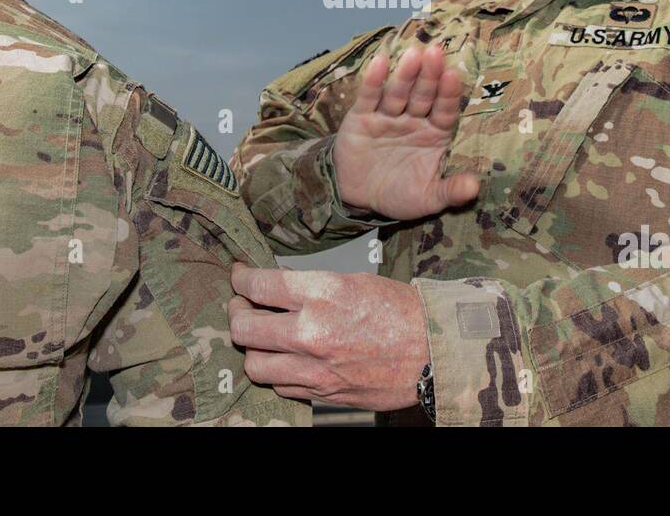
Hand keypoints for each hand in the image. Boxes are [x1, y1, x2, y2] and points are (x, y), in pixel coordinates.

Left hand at [230, 264, 429, 411]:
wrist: (433, 352)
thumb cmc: (401, 311)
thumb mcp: (355, 280)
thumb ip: (311, 284)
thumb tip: (278, 283)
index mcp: (322, 293)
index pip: (258, 285)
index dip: (241, 279)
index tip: (239, 276)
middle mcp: (312, 331)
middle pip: (243, 327)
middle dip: (236, 312)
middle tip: (242, 305)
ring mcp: (315, 368)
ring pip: (254, 363)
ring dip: (252, 347)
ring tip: (260, 336)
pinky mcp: (322, 394)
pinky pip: (279, 385)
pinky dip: (275, 371)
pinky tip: (284, 357)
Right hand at [332, 42, 478, 219]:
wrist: (358, 197)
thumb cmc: (398, 193)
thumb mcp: (427, 198)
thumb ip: (450, 191)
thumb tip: (475, 188)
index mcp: (434, 134)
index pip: (444, 111)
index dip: (449, 94)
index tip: (454, 76)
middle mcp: (413, 120)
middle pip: (423, 95)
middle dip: (430, 75)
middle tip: (436, 52)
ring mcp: (387, 116)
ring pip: (398, 92)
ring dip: (406, 74)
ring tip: (414, 53)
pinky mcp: (362, 117)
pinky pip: (369, 96)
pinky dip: (373, 80)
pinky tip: (380, 61)